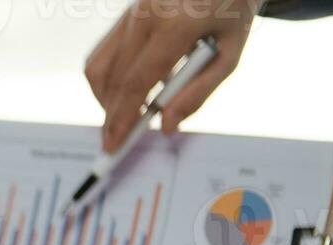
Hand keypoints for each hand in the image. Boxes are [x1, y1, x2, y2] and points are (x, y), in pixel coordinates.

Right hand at [85, 0, 258, 151]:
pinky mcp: (126, 13)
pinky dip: (108, 79)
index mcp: (176, 24)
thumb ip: (198, 93)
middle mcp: (146, 15)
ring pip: (99, 67)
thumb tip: (167, 125)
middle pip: (114, 79)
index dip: (123, 118)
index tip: (114, 143)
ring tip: (127, 114)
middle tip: (115, 140)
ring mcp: (132, 12)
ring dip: (106, 98)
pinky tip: (128, 90)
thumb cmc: (233, 12)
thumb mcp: (229, 55)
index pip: (137, 82)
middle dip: (111, 116)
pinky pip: (103, 52)